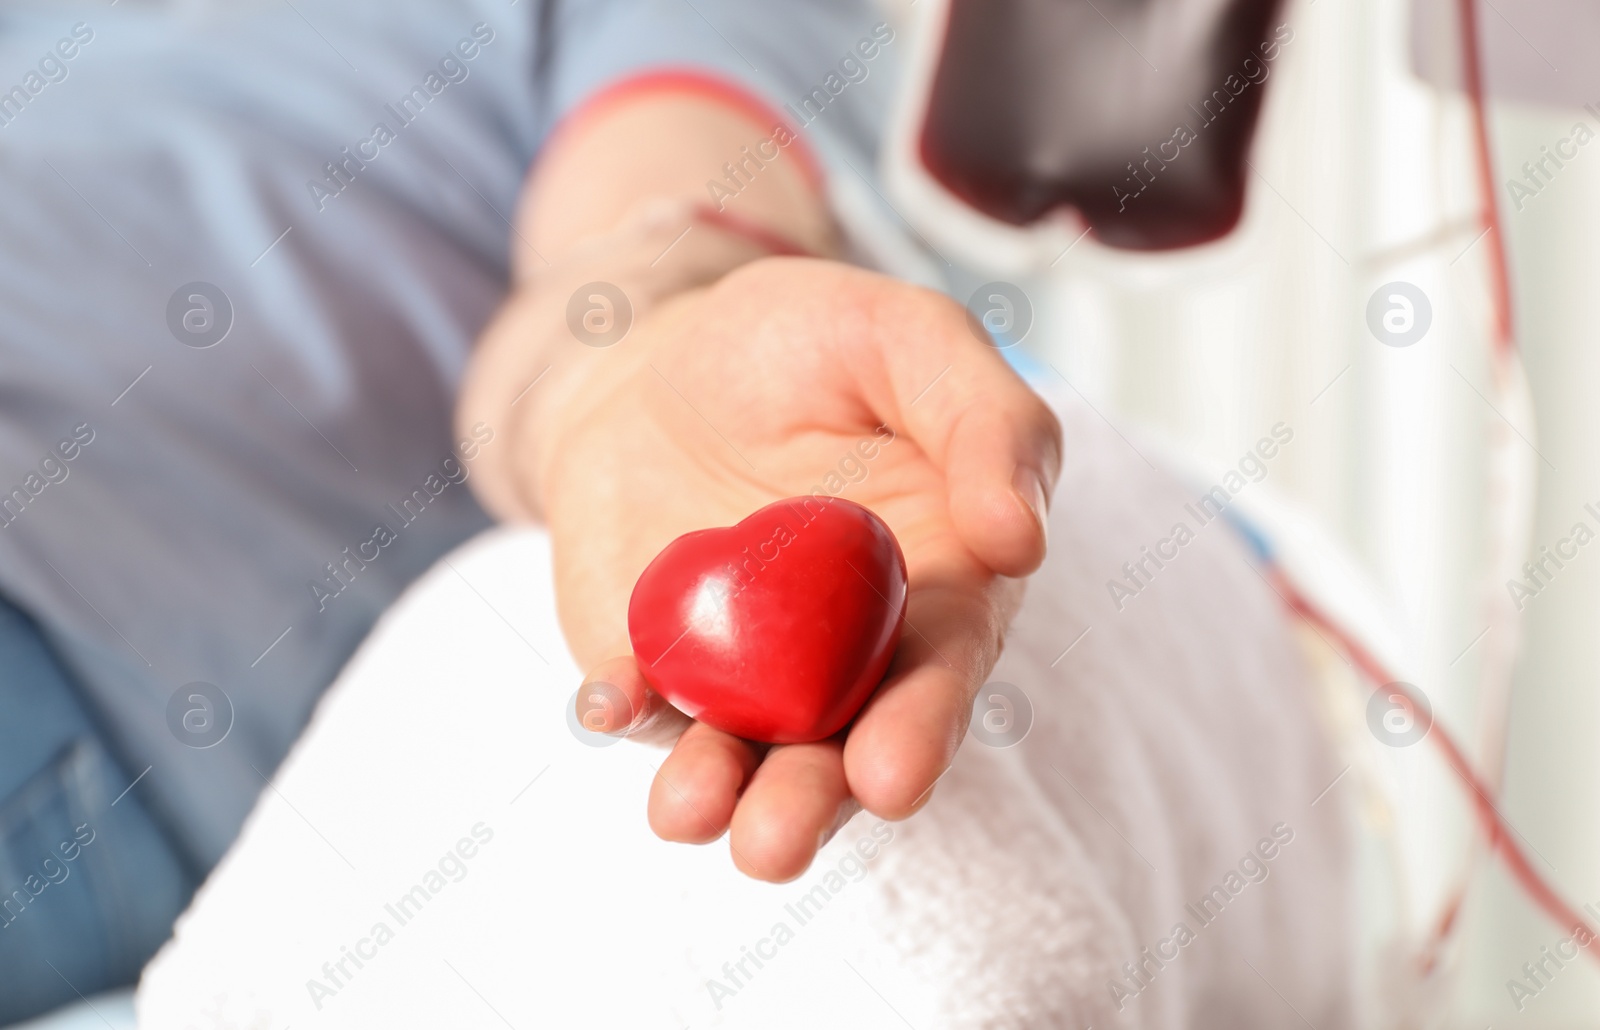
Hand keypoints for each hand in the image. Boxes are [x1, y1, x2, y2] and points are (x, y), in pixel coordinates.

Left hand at [524, 256, 1060, 880]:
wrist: (660, 346)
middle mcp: (845, 655)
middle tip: (774, 841)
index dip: (920, 732)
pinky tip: (609, 703)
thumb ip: (986, 422)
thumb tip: (1021, 542)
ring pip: (740, 754)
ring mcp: (743, 669)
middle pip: (836, 750)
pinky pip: (638, 700)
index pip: (939, 678)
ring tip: (691, 812)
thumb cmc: (805, 340)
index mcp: (936, 591)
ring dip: (717, 793)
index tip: (889, 776)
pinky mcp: (651, 660)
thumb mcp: (904, 337)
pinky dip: (623, 710)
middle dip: (809, 804)